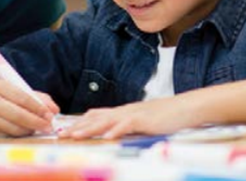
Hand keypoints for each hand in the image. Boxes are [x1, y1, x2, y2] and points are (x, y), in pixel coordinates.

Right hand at [0, 79, 59, 136]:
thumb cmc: (3, 94)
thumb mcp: (17, 89)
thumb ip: (38, 97)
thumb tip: (55, 110)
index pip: (22, 97)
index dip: (38, 107)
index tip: (50, 115)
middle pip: (17, 115)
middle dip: (36, 122)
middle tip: (49, 126)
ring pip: (13, 128)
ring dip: (30, 130)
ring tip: (38, 128)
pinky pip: (9, 135)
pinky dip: (21, 134)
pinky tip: (26, 130)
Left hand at [58, 97, 195, 139]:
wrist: (185, 108)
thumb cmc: (165, 117)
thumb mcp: (141, 122)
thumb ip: (126, 126)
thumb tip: (113, 134)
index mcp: (121, 112)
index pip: (95, 116)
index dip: (79, 123)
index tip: (64, 130)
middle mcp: (123, 111)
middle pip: (94, 118)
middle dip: (76, 127)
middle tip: (60, 134)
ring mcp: (132, 114)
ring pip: (105, 121)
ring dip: (88, 129)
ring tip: (74, 136)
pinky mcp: (143, 120)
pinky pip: (126, 125)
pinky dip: (115, 131)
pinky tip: (105, 138)